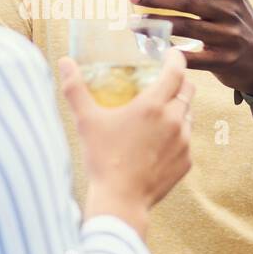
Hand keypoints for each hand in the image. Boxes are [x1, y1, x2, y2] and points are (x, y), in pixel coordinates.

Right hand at [58, 48, 193, 233]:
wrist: (120, 200)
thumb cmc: (103, 158)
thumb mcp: (86, 121)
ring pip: (189, 115)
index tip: (172, 53)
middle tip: (165, 81)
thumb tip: (63, 61)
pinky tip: (158, 141)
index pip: (176, 71)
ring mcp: (184, 142)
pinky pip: (187, 140)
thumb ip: (75, 88)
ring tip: (160, 113)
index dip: (176, 58)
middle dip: (179, 81)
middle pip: (188, 90)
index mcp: (153, 105)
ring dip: (178, 108)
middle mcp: (174, 120)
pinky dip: (177, 135)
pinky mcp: (186, 161)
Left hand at [129, 0, 252, 95]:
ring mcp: (228, 38)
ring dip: (156, 25)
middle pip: (188, 2)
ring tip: (134, 23)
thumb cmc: (240, 25)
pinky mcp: (224, 61)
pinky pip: (193, 57)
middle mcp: (230, 12)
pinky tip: (152, 49)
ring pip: (186, 28)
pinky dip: (171, 54)